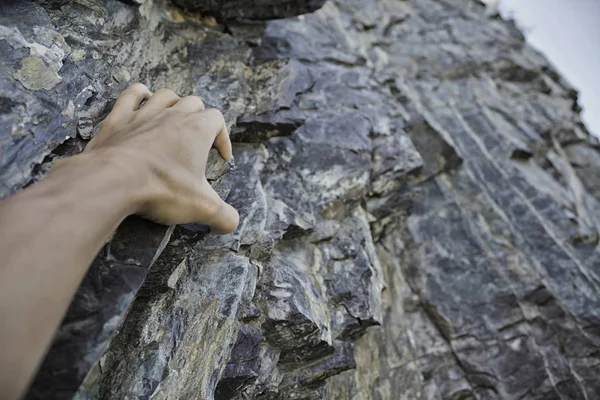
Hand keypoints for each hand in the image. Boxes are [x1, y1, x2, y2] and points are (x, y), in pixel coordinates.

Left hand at [82, 83, 238, 233]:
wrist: (112, 181)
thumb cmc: (161, 189)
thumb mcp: (201, 208)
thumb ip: (224, 217)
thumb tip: (231, 224)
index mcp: (197, 129)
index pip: (218, 120)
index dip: (223, 138)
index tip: (222, 158)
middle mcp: (173, 115)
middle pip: (194, 103)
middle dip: (200, 119)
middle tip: (198, 141)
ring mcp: (144, 114)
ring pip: (166, 95)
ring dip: (174, 103)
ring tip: (176, 118)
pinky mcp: (119, 119)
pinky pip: (131, 94)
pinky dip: (138, 93)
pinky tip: (142, 98)